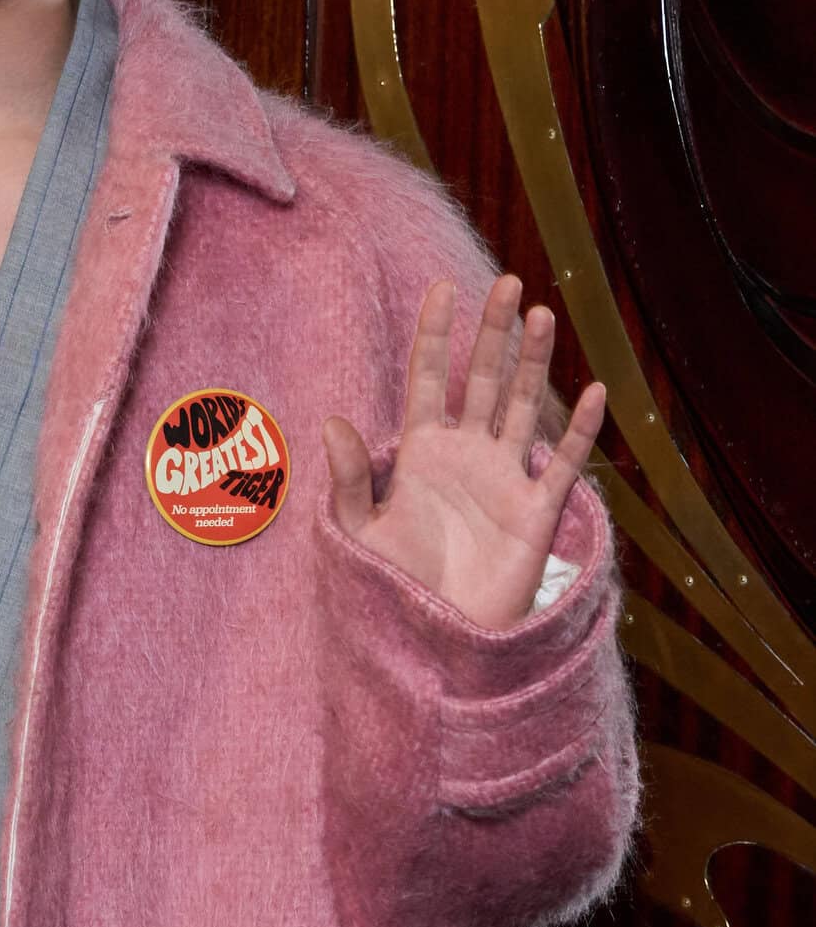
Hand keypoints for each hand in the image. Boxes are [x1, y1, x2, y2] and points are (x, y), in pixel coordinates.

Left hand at [321, 273, 606, 630]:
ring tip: (541, 316)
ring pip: (522, 407)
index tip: (442, 288)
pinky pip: (565, 464)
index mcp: (420, 453)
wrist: (437, 643)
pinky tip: (593, 392)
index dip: (436, 335)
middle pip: (481, 380)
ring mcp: (505, 480)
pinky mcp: (536, 513)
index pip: (429, 380)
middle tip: (507, 283)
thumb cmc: (394, 588)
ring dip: (532, 364)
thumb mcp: (360, 533)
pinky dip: (580, 430)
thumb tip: (332, 422)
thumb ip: (348, 480)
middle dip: (492, 333)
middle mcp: (466, 456)